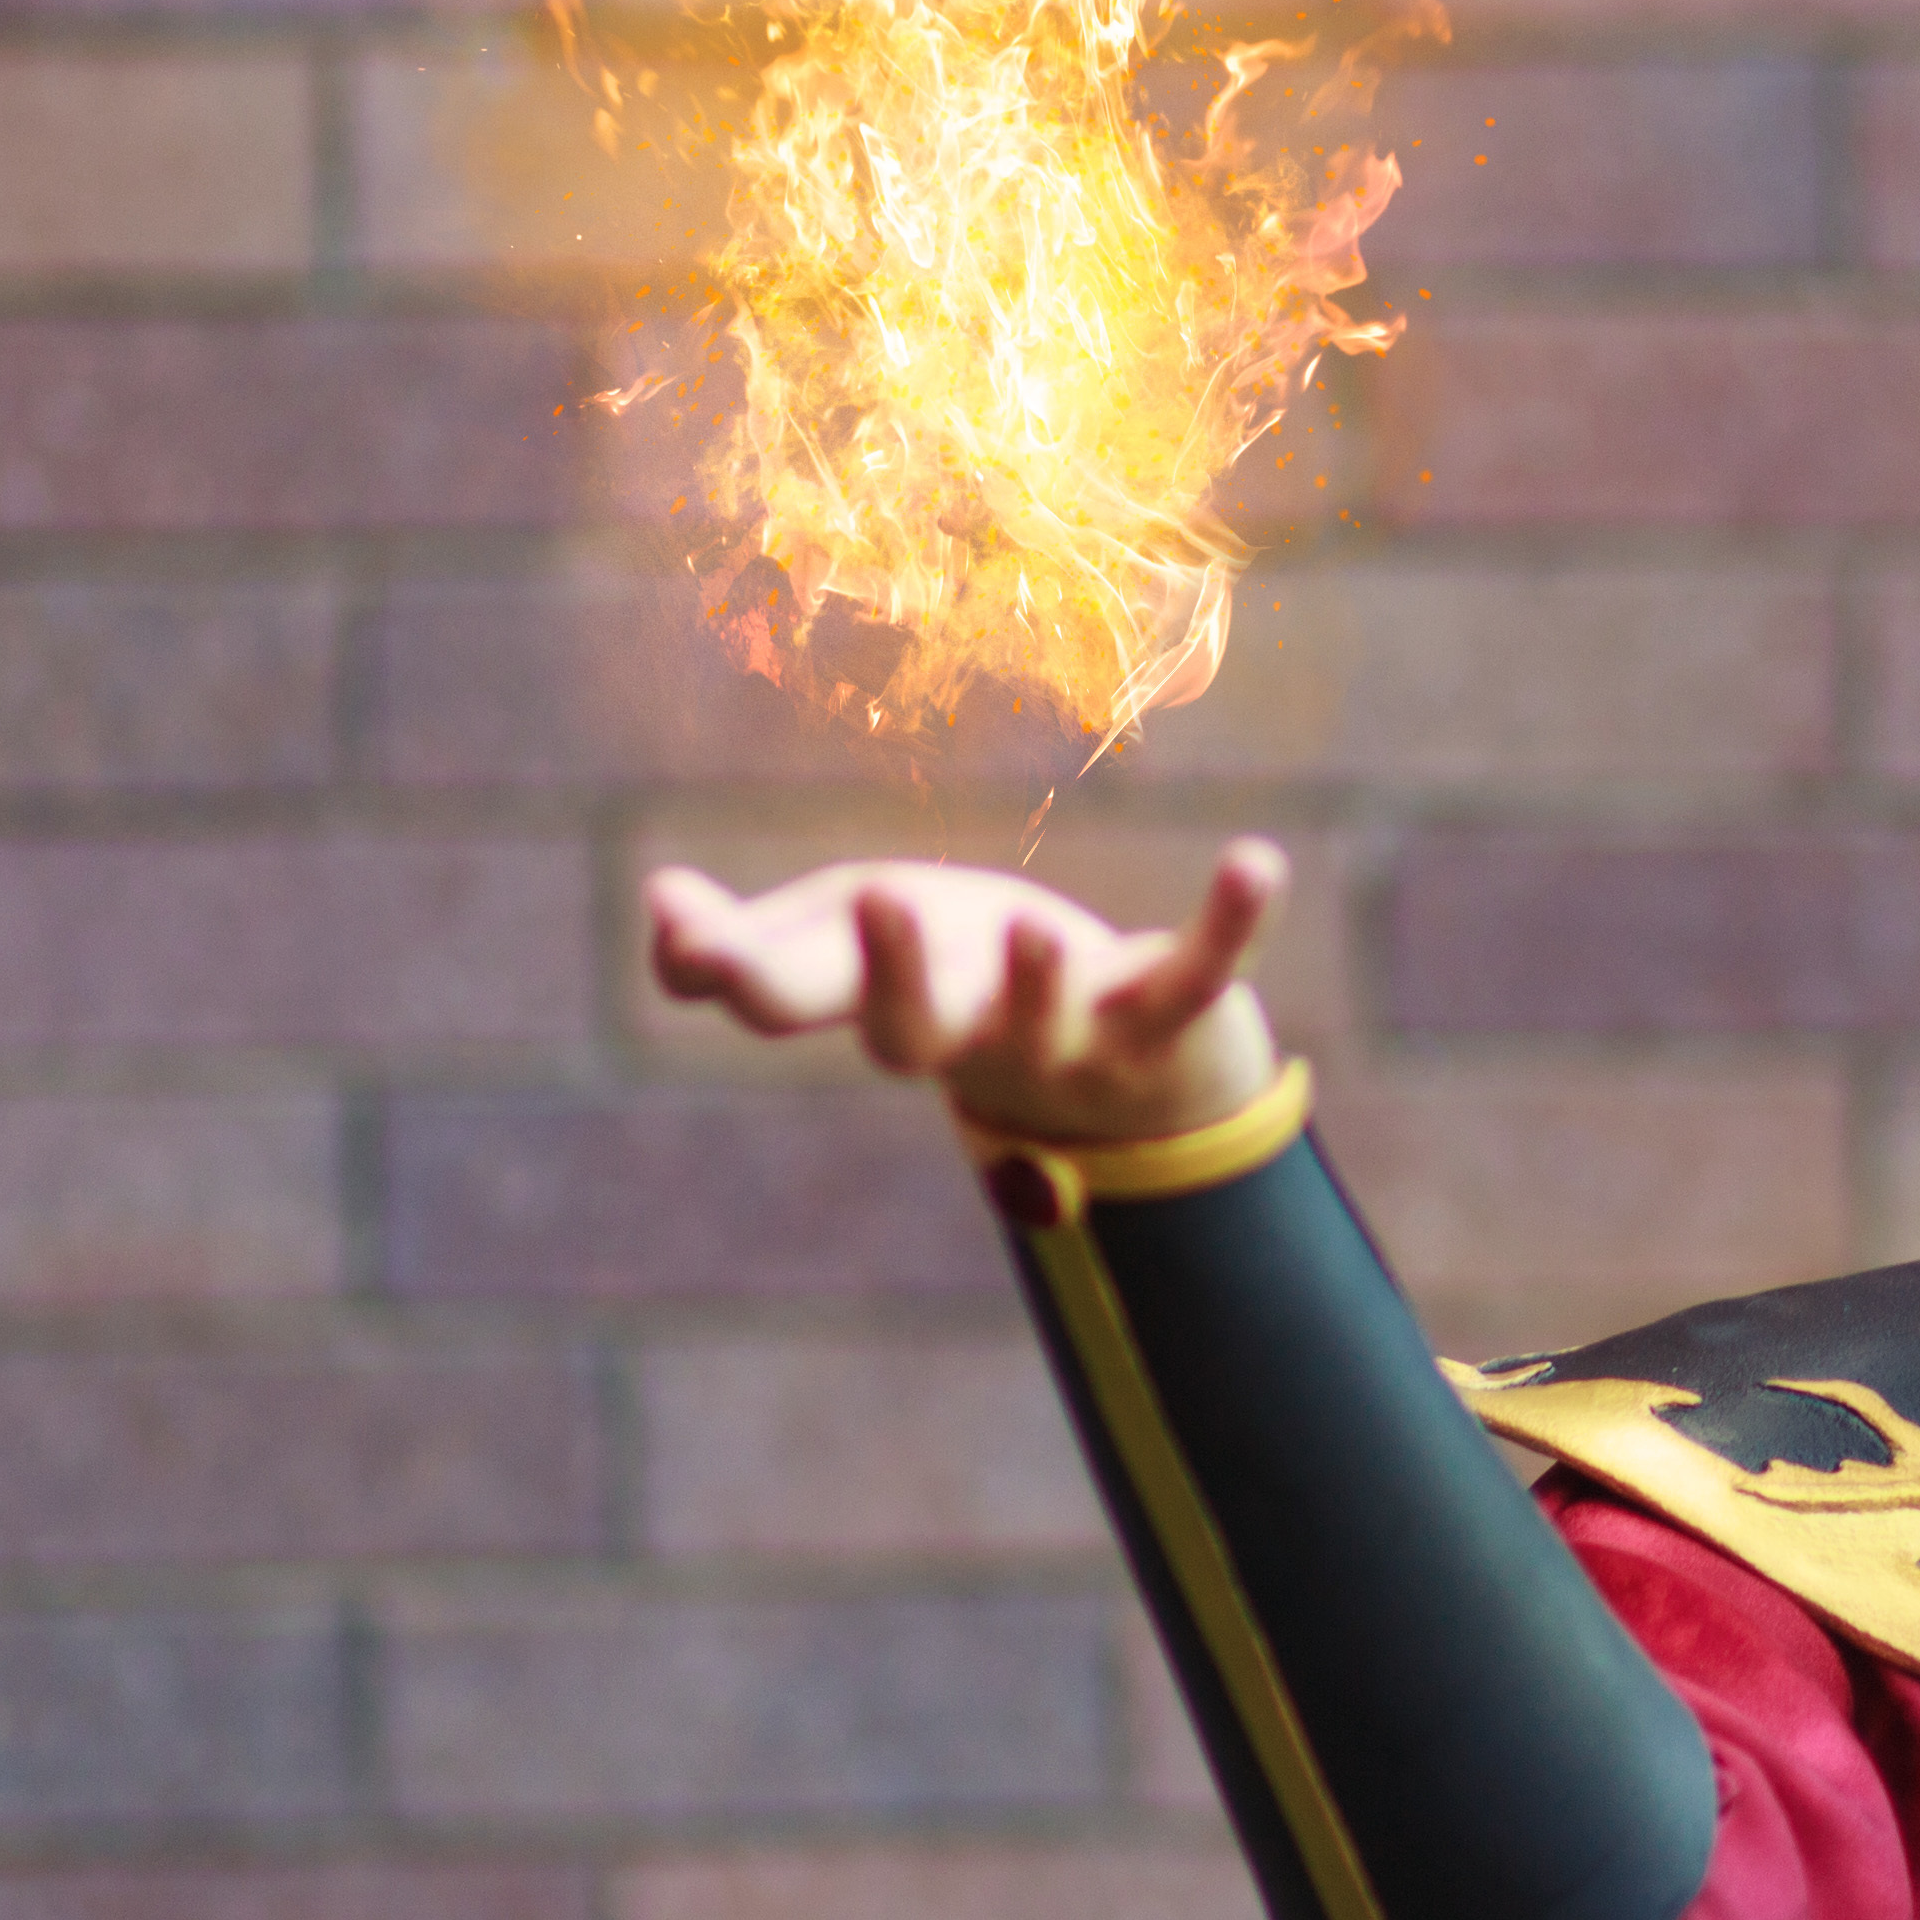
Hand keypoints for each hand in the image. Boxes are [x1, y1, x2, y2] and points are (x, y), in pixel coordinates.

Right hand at [642, 838, 1288, 1147]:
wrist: (1117, 1059)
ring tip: (1039, 924)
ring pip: (1048, 1024)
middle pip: (914, 1032)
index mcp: (881, 1000)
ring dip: (1042, 979)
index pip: (792, 1000)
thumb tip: (660, 907)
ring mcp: (1071, 1034)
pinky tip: (1258, 860)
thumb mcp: (844, 946)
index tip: (681, 924)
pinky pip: (1199, 975)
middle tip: (883, 899)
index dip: (733, 967)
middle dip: (895, 976)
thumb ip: (748, 946)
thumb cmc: (956, 974)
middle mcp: (970, 1031)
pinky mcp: (1165, 1015)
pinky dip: (1230, 926)